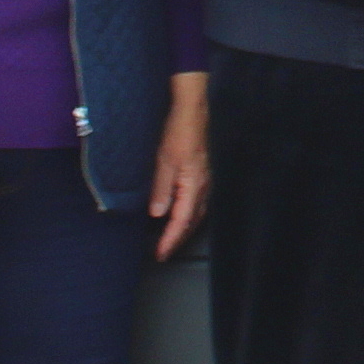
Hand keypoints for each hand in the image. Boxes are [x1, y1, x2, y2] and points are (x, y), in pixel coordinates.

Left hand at [148, 72, 212, 257]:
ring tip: (170, 238)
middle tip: (163, 252)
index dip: (170, 239)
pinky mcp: (204, 175)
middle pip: (192, 222)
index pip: (181, 221)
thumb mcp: (164, 160)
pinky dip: (188, 214)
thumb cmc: (180, 132)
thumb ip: (162, 188)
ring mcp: (206, 181)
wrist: (195, 110)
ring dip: (183, 228)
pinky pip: (198, 202)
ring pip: (196, 213)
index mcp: (194, 185)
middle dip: (178, 239)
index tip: (161, 253)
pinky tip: (180, 213)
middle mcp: (204, 187)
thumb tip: (157, 213)